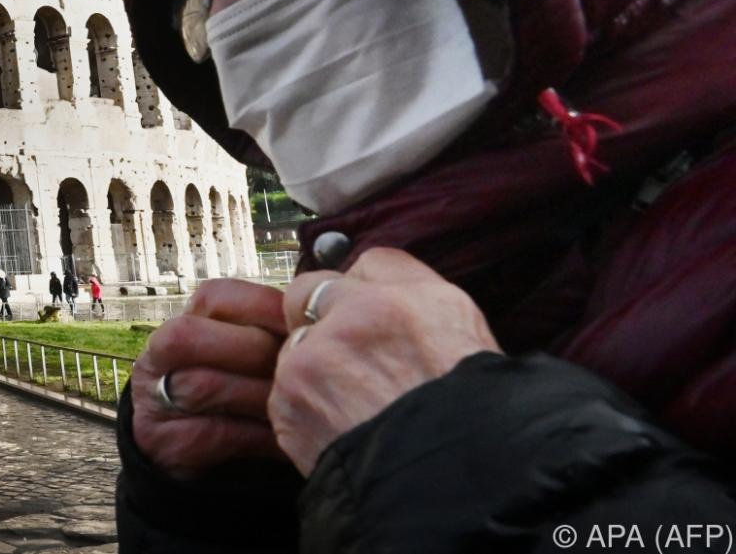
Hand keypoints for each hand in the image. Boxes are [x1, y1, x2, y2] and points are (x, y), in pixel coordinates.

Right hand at [129, 279, 289, 479]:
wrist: (185, 451)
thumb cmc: (233, 398)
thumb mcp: (241, 359)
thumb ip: (269, 334)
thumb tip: (323, 316)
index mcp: (185, 323)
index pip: (214, 297)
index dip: (262, 305)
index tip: (304, 323)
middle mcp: (159, 357)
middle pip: (197, 336)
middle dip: (260, 352)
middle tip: (306, 369)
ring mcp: (155, 400)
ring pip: (205, 385)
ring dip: (262, 396)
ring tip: (303, 405)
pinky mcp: (166, 443)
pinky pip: (215, 433)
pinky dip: (259, 437)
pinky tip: (289, 441)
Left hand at [272, 248, 499, 474]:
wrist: (446, 489)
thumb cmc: (470, 414)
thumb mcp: (464, 330)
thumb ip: (414, 289)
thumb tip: (372, 274)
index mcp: (401, 302)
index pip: (367, 264)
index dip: (366, 291)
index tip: (368, 311)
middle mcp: (350, 323)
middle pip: (311, 295)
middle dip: (322, 317)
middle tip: (352, 355)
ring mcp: (311, 364)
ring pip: (295, 346)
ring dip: (313, 366)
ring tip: (355, 402)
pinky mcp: (287, 406)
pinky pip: (284, 392)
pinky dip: (305, 406)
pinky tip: (341, 425)